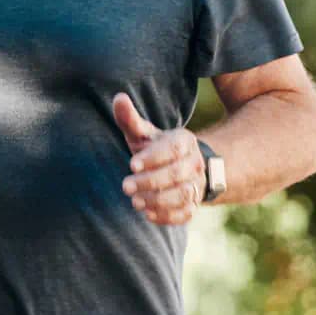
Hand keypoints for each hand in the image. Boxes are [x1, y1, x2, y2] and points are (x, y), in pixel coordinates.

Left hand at [112, 93, 205, 225]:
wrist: (179, 166)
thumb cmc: (154, 147)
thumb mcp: (143, 132)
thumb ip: (130, 119)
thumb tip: (118, 98)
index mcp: (183, 141)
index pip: (172, 149)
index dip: (153, 158)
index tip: (132, 165)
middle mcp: (194, 163)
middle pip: (177, 174)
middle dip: (151, 182)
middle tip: (125, 186)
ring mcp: (196, 185)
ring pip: (184, 195)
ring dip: (159, 201)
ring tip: (135, 202)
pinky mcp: (193, 205)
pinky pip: (186, 213)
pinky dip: (168, 217)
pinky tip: (148, 215)